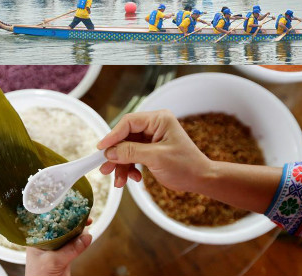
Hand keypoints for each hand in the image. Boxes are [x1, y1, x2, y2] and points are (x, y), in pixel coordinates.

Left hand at [25, 219, 92, 275]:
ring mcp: (56, 249)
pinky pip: (74, 244)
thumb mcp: (53, 261)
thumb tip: (87, 236)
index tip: (69, 208)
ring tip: (87, 222)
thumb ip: (70, 249)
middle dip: (71, 220)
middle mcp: (46, 242)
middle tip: (83, 214)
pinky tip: (87, 235)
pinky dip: (81, 239)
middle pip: (60, 227)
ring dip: (78, 229)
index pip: (47, 223)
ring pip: (69, 235)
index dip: (58, 214)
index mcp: (37, 240)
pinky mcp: (65, 255)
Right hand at [96, 110, 211, 191]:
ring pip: (127, 149)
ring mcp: (153, 138)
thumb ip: (131, 152)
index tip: (101, 149)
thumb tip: (109, 151)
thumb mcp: (156, 158)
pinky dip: (130, 168)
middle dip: (116, 155)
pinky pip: (133, 156)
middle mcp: (155, 125)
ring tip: (119, 181)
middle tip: (105, 169)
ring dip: (121, 165)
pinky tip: (133, 178)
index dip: (113, 136)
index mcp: (159, 119)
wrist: (200, 179)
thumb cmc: (186, 165)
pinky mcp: (151, 149)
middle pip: (125, 137)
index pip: (129, 122)